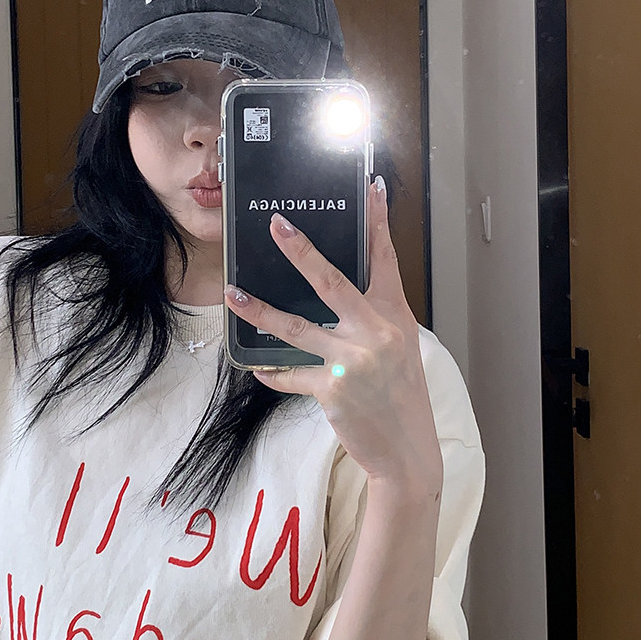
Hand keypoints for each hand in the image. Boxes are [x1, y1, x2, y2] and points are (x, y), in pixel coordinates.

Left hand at [227, 179, 442, 499]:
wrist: (407, 451)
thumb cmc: (402, 396)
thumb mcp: (400, 349)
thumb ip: (374, 319)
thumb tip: (342, 294)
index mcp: (394, 317)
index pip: (384, 260)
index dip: (377, 223)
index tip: (371, 188)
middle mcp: (375, 333)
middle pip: (332, 281)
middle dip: (302, 251)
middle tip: (276, 225)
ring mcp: (352, 361)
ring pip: (297, 326)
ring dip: (260, 309)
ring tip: (234, 293)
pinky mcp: (331, 389)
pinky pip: (291, 373)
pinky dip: (273, 371)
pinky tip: (258, 366)